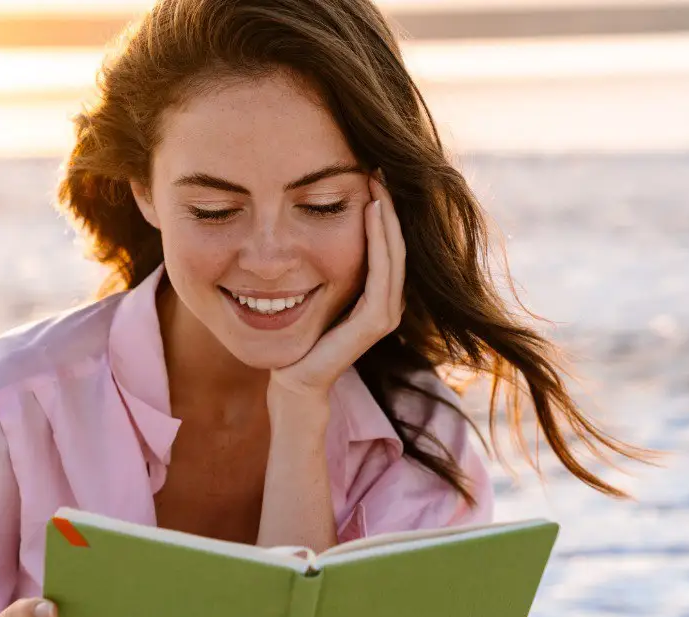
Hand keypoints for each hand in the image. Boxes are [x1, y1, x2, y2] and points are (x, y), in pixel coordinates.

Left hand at [269, 171, 405, 400]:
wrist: (293, 378)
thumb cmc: (298, 336)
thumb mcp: (313, 290)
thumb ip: (323, 264)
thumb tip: (309, 219)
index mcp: (377, 293)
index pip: (386, 242)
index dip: (382, 208)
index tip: (369, 171)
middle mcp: (388, 301)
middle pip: (396, 242)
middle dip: (388, 203)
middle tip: (379, 166)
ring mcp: (385, 312)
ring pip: (393, 252)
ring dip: (387, 216)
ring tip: (378, 182)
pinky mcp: (375, 322)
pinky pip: (382, 272)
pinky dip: (379, 240)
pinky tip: (371, 212)